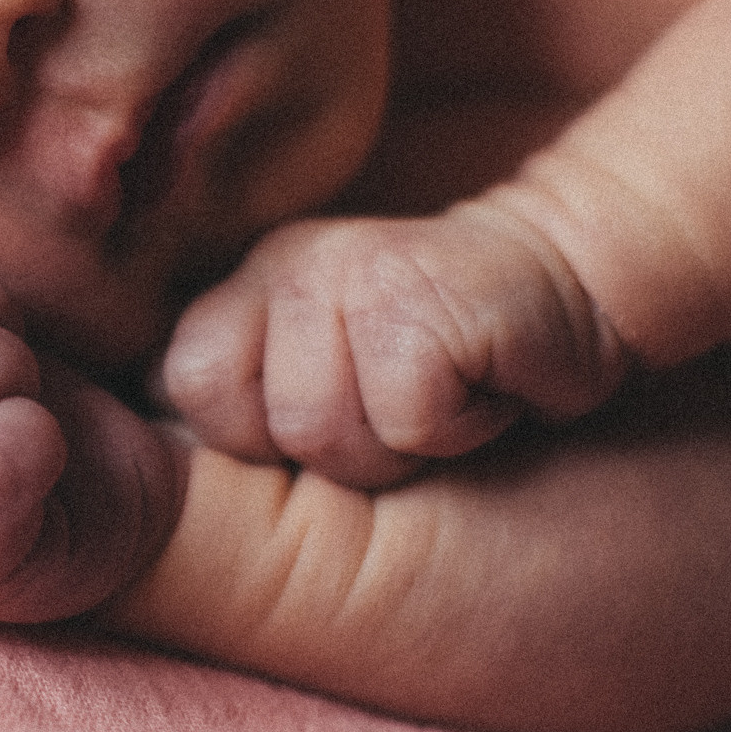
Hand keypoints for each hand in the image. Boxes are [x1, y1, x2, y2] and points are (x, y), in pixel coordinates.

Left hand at [156, 201, 630, 488]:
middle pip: (220, 412)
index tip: (336, 440)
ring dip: (399, 451)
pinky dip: (460, 432)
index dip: (252, 448)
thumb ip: (222, 444)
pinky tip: (492, 393)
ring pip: (311, 424)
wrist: (592, 314)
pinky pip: (403, 410)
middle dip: (320, 458)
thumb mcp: (315, 454)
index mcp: (236, 311)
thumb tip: (138, 465)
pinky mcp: (415, 284)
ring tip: (447, 403)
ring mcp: (337, 266)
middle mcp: (270, 274)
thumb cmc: (464, 418)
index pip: (174, 388)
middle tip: (399, 424)